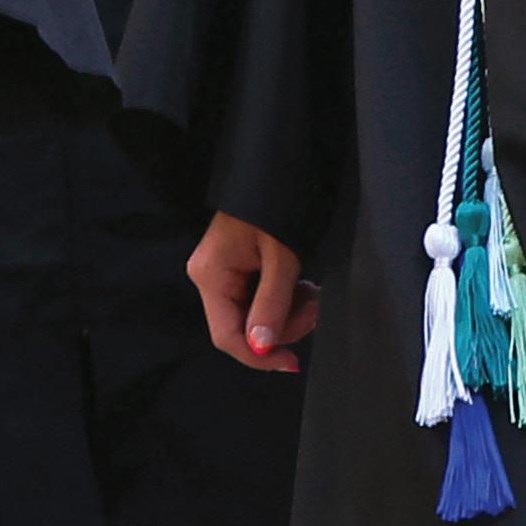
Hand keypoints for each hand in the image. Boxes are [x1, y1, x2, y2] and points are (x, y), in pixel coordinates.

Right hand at [191, 214, 318, 371]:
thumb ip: (272, 304)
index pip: (227, 336)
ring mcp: (225, 270)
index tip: (291, 363)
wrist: (279, 162)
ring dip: (289, 310)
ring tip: (312, 290)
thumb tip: (262, 348)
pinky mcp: (240, 265)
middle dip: (284, 324)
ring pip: (257, 313)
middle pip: (244, 326)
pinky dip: (285, 295)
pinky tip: (302, 282)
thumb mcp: (281, 256)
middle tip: (314, 306)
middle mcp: (211, 275)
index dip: (259, 356)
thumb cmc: (277, 200)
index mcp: (211, 274)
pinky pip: (261, 295)